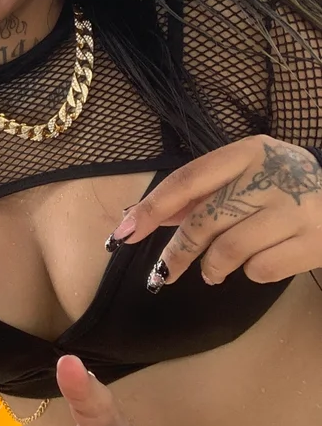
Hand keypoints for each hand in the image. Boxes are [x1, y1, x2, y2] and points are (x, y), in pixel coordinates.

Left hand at [107, 136, 321, 289]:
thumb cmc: (285, 184)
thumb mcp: (245, 174)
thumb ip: (199, 194)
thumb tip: (140, 216)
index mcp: (248, 152)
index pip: (187, 180)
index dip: (150, 208)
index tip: (123, 232)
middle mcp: (272, 176)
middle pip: (205, 221)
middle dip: (177, 251)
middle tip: (163, 271)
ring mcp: (296, 209)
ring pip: (230, 250)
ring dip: (213, 268)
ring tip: (213, 271)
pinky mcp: (315, 242)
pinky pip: (261, 270)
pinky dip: (249, 273)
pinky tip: (257, 264)